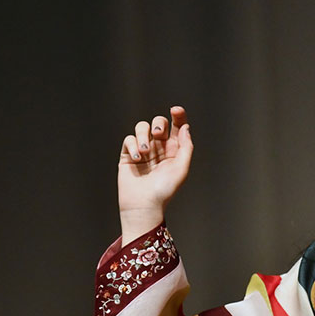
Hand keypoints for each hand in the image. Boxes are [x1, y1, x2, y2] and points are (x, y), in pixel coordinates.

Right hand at [118, 106, 192, 243]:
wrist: (143, 205)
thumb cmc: (165, 190)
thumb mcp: (182, 168)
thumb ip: (186, 147)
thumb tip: (185, 127)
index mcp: (175, 150)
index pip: (177, 127)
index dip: (178, 116)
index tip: (175, 110)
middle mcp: (160, 148)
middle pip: (159, 123)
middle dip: (159, 124)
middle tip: (158, 133)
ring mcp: (144, 150)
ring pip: (142, 127)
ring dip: (144, 135)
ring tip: (145, 152)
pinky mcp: (128, 155)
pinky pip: (129, 139)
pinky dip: (133, 145)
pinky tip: (137, 159)